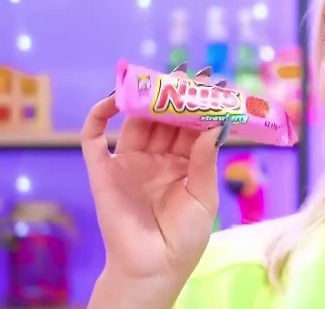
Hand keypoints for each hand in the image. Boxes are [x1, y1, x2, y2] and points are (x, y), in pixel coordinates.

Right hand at [82, 64, 232, 305]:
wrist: (153, 267)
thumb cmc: (184, 237)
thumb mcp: (203, 196)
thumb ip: (205, 161)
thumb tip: (214, 125)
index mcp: (184, 163)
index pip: (190, 126)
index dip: (199, 105)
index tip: (212, 82)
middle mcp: (157, 158)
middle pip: (164, 118)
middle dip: (174, 95)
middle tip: (189, 72)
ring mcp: (129, 162)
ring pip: (136, 121)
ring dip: (144, 98)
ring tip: (159, 78)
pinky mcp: (103, 170)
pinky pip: (94, 138)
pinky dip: (99, 115)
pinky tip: (115, 98)